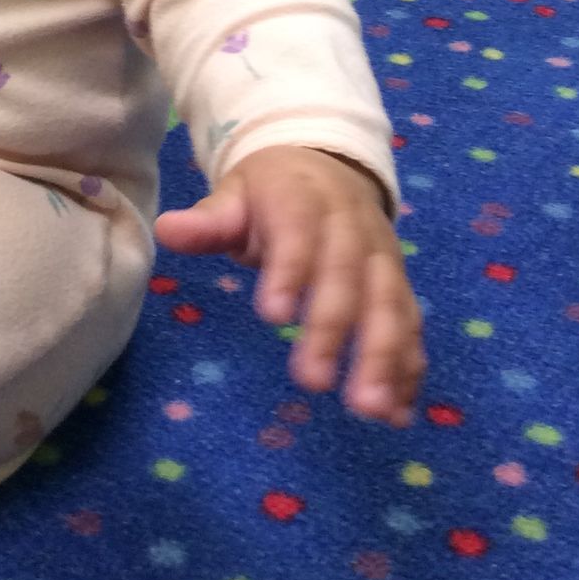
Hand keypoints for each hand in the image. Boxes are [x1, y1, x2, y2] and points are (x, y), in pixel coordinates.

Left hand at [155, 145, 423, 425]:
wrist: (329, 165)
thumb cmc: (272, 193)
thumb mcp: (236, 195)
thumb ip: (209, 221)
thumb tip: (167, 230)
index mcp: (304, 200)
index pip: (298, 234)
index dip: (290, 272)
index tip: (272, 315)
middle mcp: (352, 228)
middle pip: (347, 276)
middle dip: (334, 329)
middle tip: (313, 381)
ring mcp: (382, 257)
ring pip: (391, 304)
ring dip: (385, 357)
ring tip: (369, 409)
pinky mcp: (400, 285)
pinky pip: (411, 326)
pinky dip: (410, 368)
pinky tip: (400, 414)